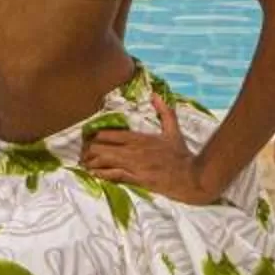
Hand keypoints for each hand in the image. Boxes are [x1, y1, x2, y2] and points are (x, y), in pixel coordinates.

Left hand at [81, 94, 212, 203]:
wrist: (191, 176)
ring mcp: (134, 165)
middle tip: (83, 154)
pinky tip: (94, 174)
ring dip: (92, 163)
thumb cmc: (181, 155)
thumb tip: (155, 95)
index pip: (109, 134)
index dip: (95, 136)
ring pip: (104, 161)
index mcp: (139, 137)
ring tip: (85, 164)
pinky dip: (102, 174)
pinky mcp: (137, 179)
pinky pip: (114, 175)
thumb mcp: (174, 130)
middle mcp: (133, 150)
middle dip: (89, 150)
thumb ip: (164, 112)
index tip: (89, 139)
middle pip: (101, 147)